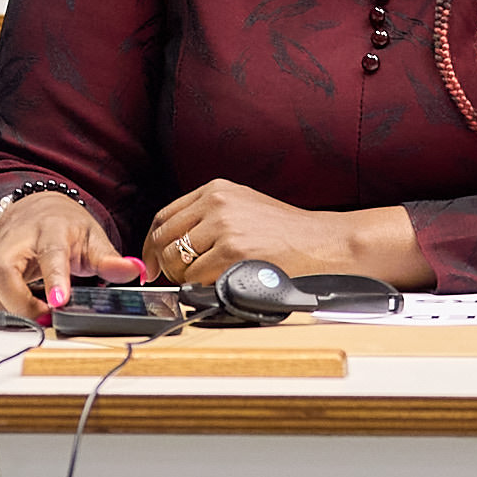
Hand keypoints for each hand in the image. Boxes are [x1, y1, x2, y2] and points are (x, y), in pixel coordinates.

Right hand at [0, 187, 137, 318]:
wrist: (35, 211)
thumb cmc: (63, 227)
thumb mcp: (92, 238)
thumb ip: (110, 259)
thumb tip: (135, 270)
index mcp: (48, 229)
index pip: (50, 254)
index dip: (54, 279)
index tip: (59, 302)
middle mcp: (14, 239)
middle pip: (2, 273)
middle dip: (20, 304)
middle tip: (45, 318)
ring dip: (10, 311)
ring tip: (36, 314)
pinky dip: (0, 312)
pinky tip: (19, 310)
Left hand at [142, 179, 416, 286]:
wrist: (324, 244)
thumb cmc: (286, 233)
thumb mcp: (243, 209)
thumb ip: (208, 219)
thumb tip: (171, 246)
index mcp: (215, 189)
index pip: (164, 217)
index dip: (153, 245)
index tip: (152, 264)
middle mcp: (216, 202)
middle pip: (164, 238)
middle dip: (166, 265)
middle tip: (178, 280)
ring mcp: (223, 225)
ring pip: (176, 260)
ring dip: (185, 278)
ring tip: (206, 282)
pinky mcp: (233, 250)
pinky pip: (196, 276)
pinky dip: (202, 287)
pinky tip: (221, 284)